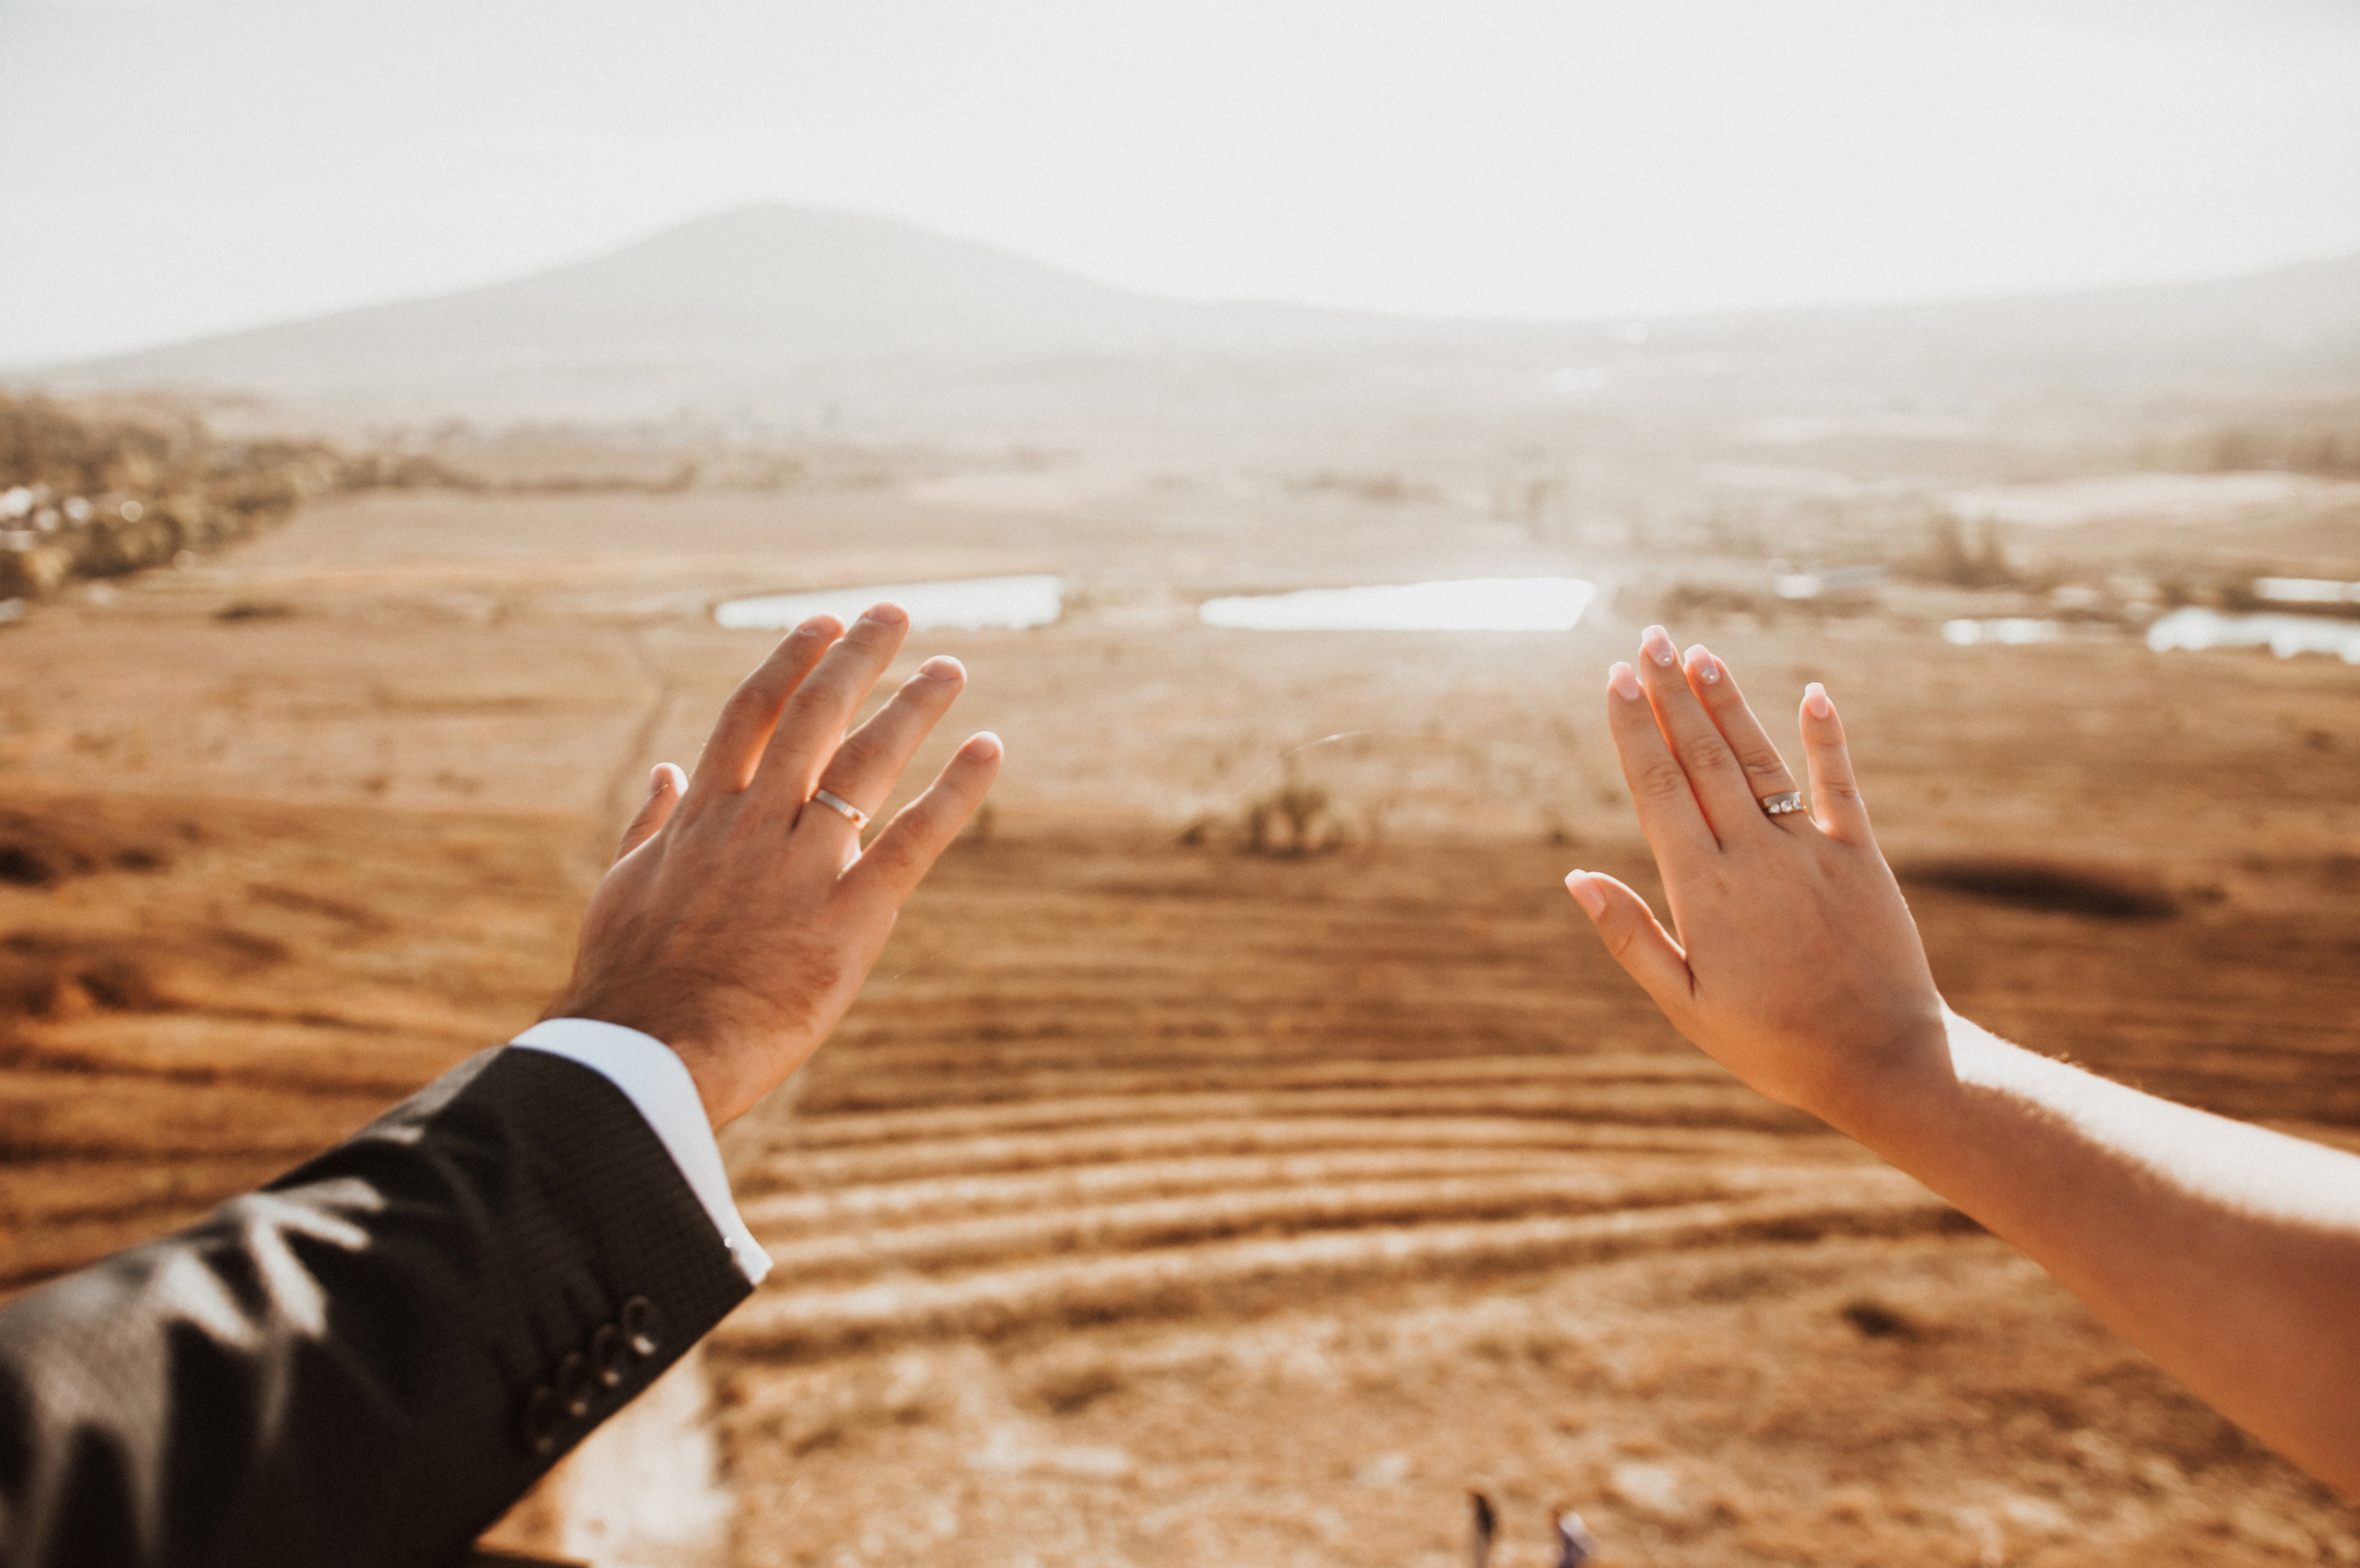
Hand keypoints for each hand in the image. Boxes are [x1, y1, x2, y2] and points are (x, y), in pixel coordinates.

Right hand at [544, 605, 1001, 1125]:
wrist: (650, 1055)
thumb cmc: (629, 984)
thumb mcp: (623, 889)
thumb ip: (652, 825)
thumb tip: (667, 772)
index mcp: (703, 816)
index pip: (752, 713)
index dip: (792, 662)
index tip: (823, 625)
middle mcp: (755, 825)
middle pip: (814, 717)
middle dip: (858, 658)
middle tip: (894, 614)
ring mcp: (803, 867)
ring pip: (865, 764)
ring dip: (912, 708)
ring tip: (948, 668)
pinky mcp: (849, 916)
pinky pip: (913, 840)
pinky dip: (955, 792)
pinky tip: (987, 750)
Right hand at [1564, 625, 1944, 1128]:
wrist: (1883, 1062)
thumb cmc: (1773, 1044)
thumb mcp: (1686, 1004)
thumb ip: (1631, 936)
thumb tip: (1576, 877)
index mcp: (1703, 890)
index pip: (1658, 790)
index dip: (1636, 730)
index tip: (1618, 679)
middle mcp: (1755, 856)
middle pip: (1703, 758)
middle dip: (1673, 695)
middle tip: (1649, 639)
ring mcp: (1811, 852)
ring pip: (1760, 761)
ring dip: (1729, 704)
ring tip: (1702, 654)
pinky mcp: (1861, 857)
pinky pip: (1840, 786)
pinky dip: (1826, 738)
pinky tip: (1814, 692)